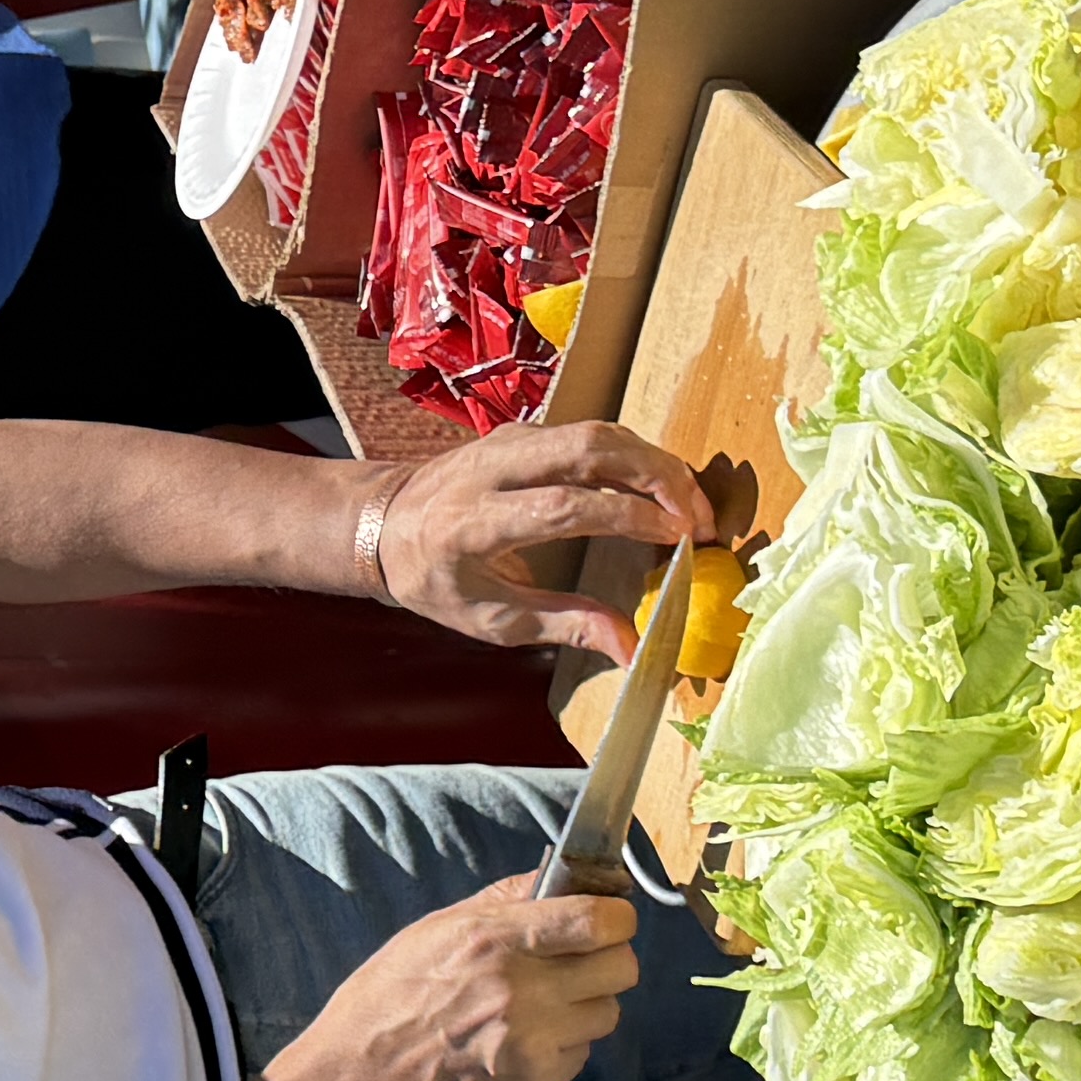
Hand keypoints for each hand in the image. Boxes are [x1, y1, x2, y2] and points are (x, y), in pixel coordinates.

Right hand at [259, 875, 640, 1080]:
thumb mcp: (434, 930)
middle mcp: (520, 990)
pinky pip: (581, 1053)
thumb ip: (504, 902)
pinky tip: (523, 1042)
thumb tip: (562, 876)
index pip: (598, 920)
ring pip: (607, 1012)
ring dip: (586, 1007)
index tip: (609, 918)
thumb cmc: (388, 1000)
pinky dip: (563, 1046)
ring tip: (542, 1008)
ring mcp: (531, 1042)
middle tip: (579, 962)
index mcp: (493, 940)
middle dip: (608, 960)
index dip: (617, 916)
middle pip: (622, 966)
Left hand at [351, 419, 719, 660]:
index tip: (678, 536)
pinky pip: (587, 431)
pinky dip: (632, 454)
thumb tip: (631, 649)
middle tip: (700, 516)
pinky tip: (659, 488)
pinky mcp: (521, 432)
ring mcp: (507, 441)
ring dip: (653, 461)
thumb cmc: (434, 580)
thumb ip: (564, 626)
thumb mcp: (491, 618)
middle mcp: (490, 469)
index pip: (564, 505)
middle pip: (587, 447)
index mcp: (475, 522)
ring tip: (691, 505)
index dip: (628, 516)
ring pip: (594, 431)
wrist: (380, 524)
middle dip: (657, 475)